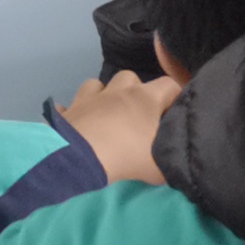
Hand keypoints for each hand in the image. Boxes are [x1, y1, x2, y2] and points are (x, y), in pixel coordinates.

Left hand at [61, 69, 176, 186]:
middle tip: (136, 116)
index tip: (174, 113)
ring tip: (105, 117)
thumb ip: (170, 163)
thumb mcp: (158, 167)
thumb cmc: (126, 154)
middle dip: (135, 91)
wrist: (80, 156)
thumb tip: (173, 163)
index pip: (169, 85)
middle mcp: (118, 90)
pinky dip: (74, 112)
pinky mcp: (70, 109)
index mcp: (145, 98)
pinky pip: (70, 105)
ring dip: (103, 96)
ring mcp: (91, 97)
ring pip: (98, 84)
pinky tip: (75, 124)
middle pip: (130, 77)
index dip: (174, 96)